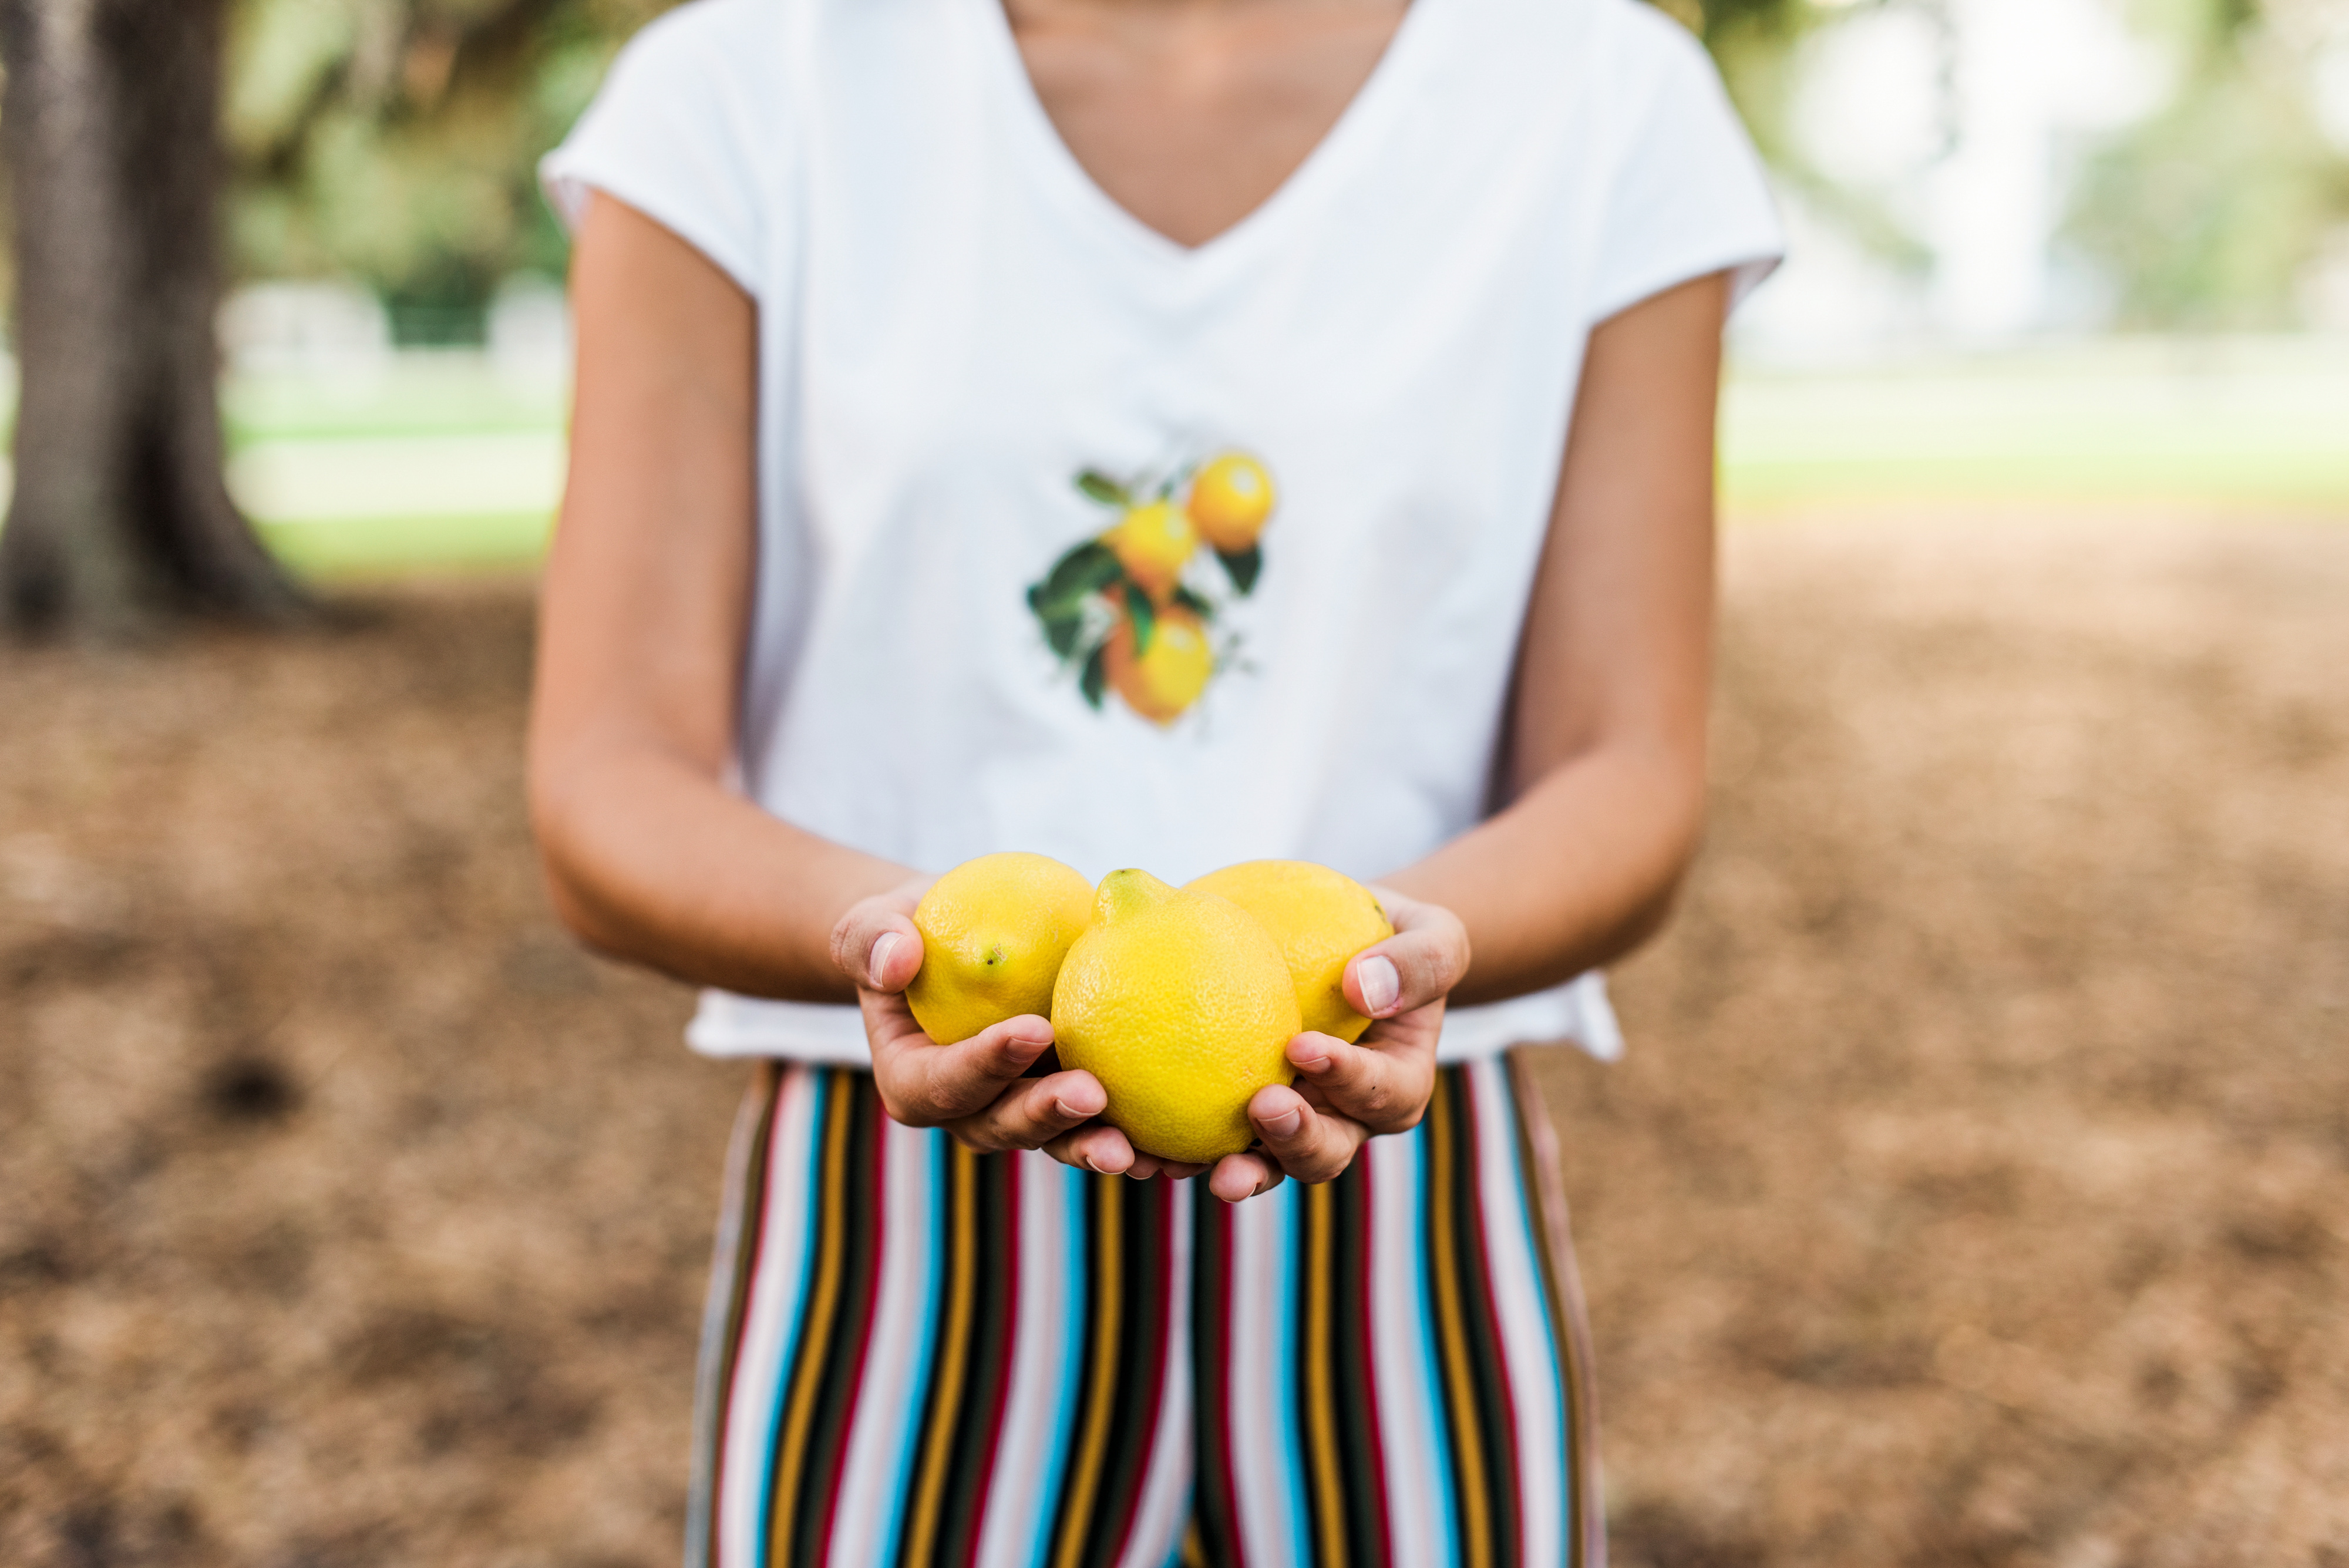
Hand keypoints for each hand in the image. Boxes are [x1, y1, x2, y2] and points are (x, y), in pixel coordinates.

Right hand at [829, 883, 1208, 1180]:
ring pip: (1060, 1140)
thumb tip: (894, 959)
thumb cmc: (909, 929)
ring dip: (1098, 1145)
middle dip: (1048, 1117)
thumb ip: (873, 939)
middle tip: (1092, 1095)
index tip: (1034, 1030)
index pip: (945, 1082)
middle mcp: (969, 1113)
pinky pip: (1104, 1125)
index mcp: (914, 1082)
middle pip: (1005, 1126)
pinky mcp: (1069, 1104)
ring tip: (1143, 1149)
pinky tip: (1185, 1144)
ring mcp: (1023, 1112)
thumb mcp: (874, 924)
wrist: (957, 944)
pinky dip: (1143, 1137)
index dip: (985, 1066)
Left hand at [1205, 887, 1466, 1202]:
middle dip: (1294, 1141)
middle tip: (1262, 1107)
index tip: (1305, 1046)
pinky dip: (1174, 1146)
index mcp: (1396, 1087)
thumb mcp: (1433, 936)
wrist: (1346, 942)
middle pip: (1324, 1152)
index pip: (1379, 1094)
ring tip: (1183, 1163)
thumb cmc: (1396, 937)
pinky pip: (1205, 1138)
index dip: (1348, 1080)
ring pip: (1262, 1163)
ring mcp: (1288, 1122)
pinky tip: (1134, 1140)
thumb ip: (1417, 962)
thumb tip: (1365, 986)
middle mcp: (1343, 1120)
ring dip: (1229, 1167)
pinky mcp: (1236, 1113)